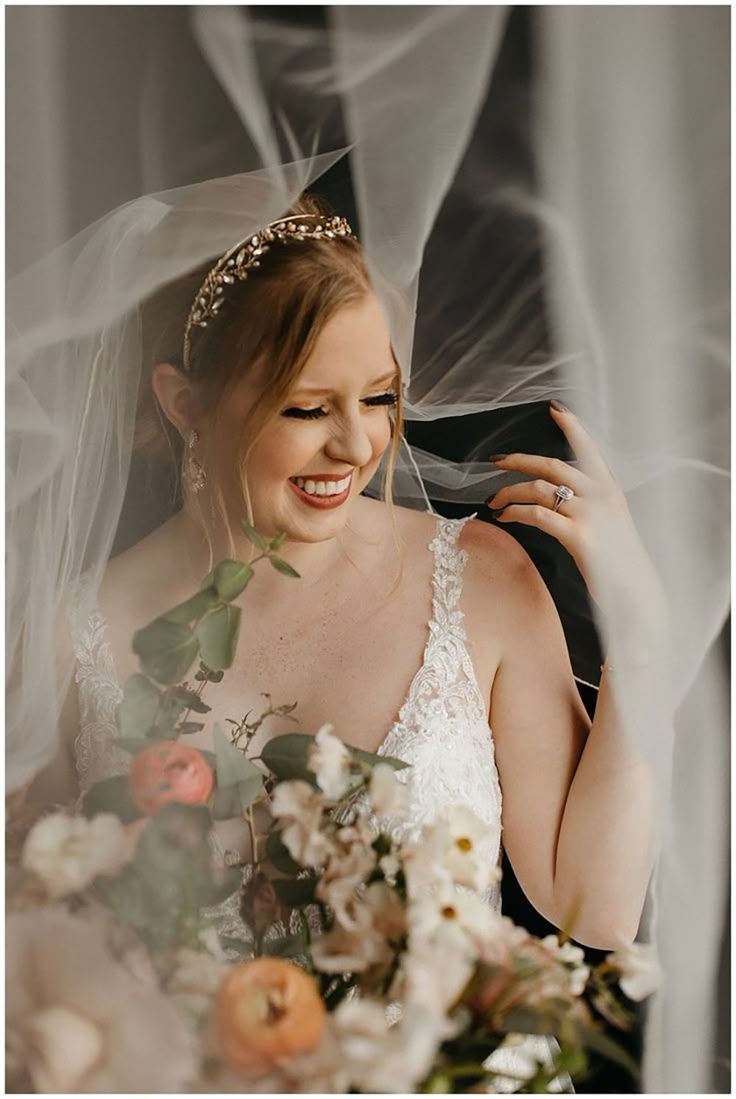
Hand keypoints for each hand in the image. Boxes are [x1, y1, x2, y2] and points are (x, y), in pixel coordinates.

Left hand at [486, 402, 668, 630]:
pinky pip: (538, 514)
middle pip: (554, 465)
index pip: (590, 451)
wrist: (638, 596)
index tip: (555, 409)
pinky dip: (516, 512)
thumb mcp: (611, 528)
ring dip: (510, 492)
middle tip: (497, 461)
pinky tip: (505, 517)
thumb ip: (590, 508)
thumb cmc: (620, 567)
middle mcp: (602, 497)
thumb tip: (558, 499)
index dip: (573, 428)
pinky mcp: (579, 536)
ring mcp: (591, 515)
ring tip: (494, 501)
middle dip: (521, 460)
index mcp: (611, 492)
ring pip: (540, 488)